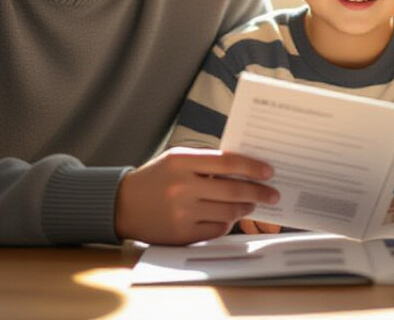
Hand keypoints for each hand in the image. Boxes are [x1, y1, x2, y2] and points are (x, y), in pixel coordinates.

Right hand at [115, 147, 277, 244]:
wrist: (122, 205)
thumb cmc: (154, 178)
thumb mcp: (176, 159)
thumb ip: (206, 161)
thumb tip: (243, 167)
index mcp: (181, 162)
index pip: (228, 162)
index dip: (253, 167)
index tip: (269, 172)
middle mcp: (182, 187)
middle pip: (233, 190)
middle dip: (258, 193)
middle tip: (272, 194)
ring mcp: (182, 213)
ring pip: (228, 212)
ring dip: (245, 208)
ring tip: (252, 204)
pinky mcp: (181, 234)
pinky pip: (217, 230)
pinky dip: (228, 224)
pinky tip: (229, 217)